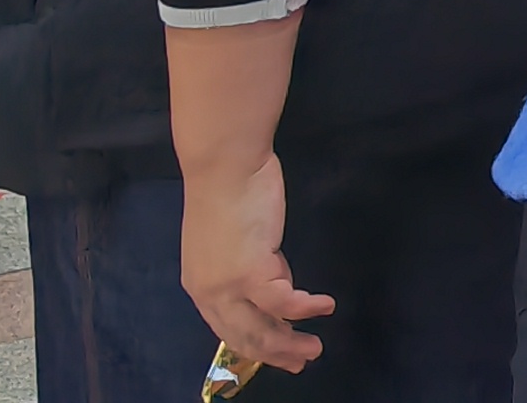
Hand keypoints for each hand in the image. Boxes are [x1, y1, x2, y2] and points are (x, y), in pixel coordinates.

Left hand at [181, 152, 333, 374]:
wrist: (224, 165)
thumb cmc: (230, 192)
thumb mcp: (237, 239)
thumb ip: (253, 265)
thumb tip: (279, 283)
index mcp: (200, 287)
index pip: (228, 330)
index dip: (255, 347)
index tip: (279, 355)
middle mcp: (209, 294)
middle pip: (244, 337)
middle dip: (275, 353)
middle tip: (302, 361)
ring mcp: (228, 285)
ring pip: (261, 328)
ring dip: (290, 342)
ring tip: (315, 347)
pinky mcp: (251, 271)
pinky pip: (282, 301)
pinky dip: (305, 309)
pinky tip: (325, 306)